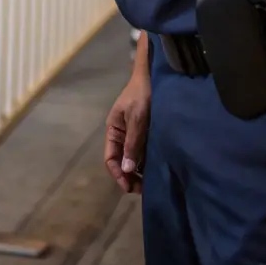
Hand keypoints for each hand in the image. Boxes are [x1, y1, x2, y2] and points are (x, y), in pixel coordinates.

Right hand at [104, 70, 150, 194]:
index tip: (128, 187)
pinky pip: (143, 151)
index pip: (110, 158)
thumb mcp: (137, 118)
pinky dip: (146, 162)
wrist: (155, 75)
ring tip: (149, 184)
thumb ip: (132, 142)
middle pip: (121, 161)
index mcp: (113, 130)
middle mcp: (121, 134)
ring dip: (138, 171)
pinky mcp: (146, 132)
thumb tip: (126, 169)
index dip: (118, 174)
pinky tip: (155, 169)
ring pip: (133, 158)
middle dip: (129, 176)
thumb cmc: (143, 94)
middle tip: (142, 190)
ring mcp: (134, 134)